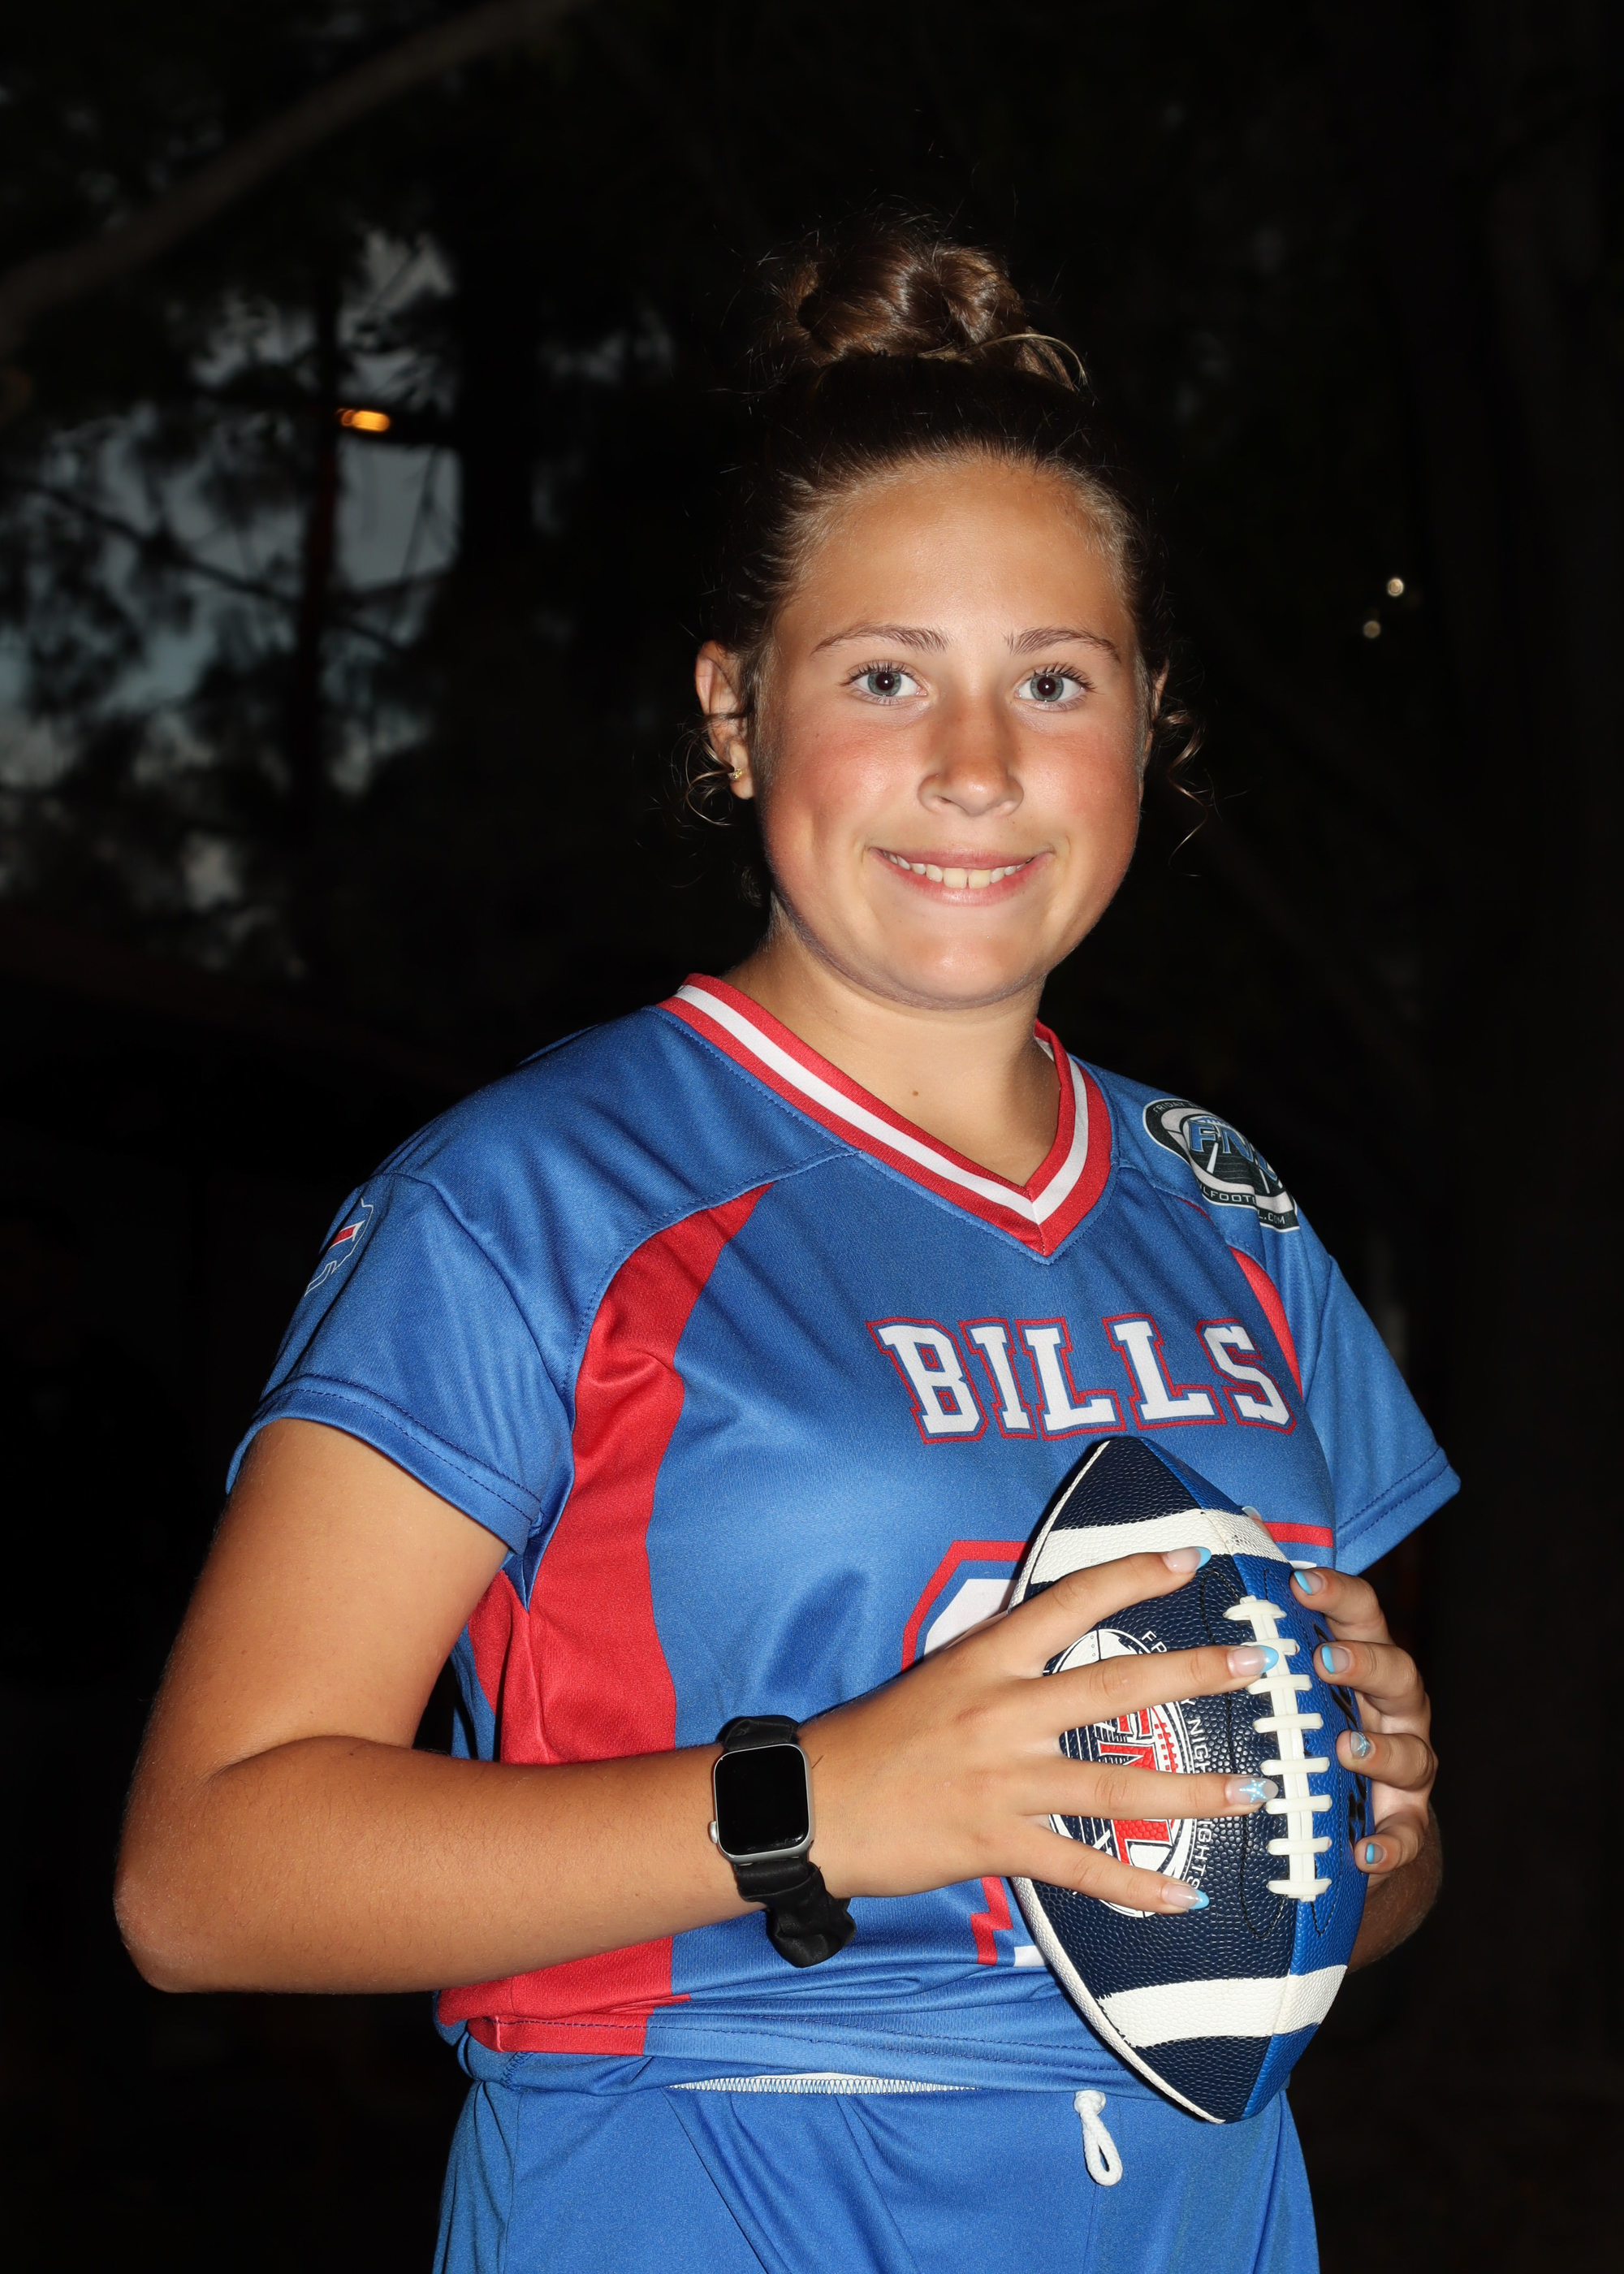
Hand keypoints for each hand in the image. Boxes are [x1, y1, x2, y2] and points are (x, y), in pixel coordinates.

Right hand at [802, 1548, 1280, 1914]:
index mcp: (985, 1658)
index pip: (1070, 1602)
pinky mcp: (994, 1843)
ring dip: (1192, 1791)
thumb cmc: (875, 1736)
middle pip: (1113, 1688)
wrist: (811, 1803)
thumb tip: (1060, 1635)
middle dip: (1192, 1673)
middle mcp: (1001, 1712)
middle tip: (1256, 1664)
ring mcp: (1001, 1780)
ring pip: (1114, 1784)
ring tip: (1253, 1792)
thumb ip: (1002, 1661)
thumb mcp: (938, 1676)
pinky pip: (1080, 1867)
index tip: (1189, 1560)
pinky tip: (1183, 1896)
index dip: (1131, 1577)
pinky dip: (1135, 1886)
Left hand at [1289, 1564, 1435, 1877]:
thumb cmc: (1305, 1727)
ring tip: (1345, 1748)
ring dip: (1378, 1749)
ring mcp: (1406, 1768)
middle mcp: (1394, 1709)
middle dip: (1364, 1663)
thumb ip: (1263, 1626)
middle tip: (1326, 1660)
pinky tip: (1360, 1851)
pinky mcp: (1404, 1825)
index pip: (1361, 1613)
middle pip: (1397, 1673)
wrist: (1348, 1822)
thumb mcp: (1289, 1679)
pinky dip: (1386, 1844)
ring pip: (1411, 1752)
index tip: (1299, 1580)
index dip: (1336, 1593)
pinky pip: (1404, 1836)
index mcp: (1362, 1661)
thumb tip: (1218, 1535)